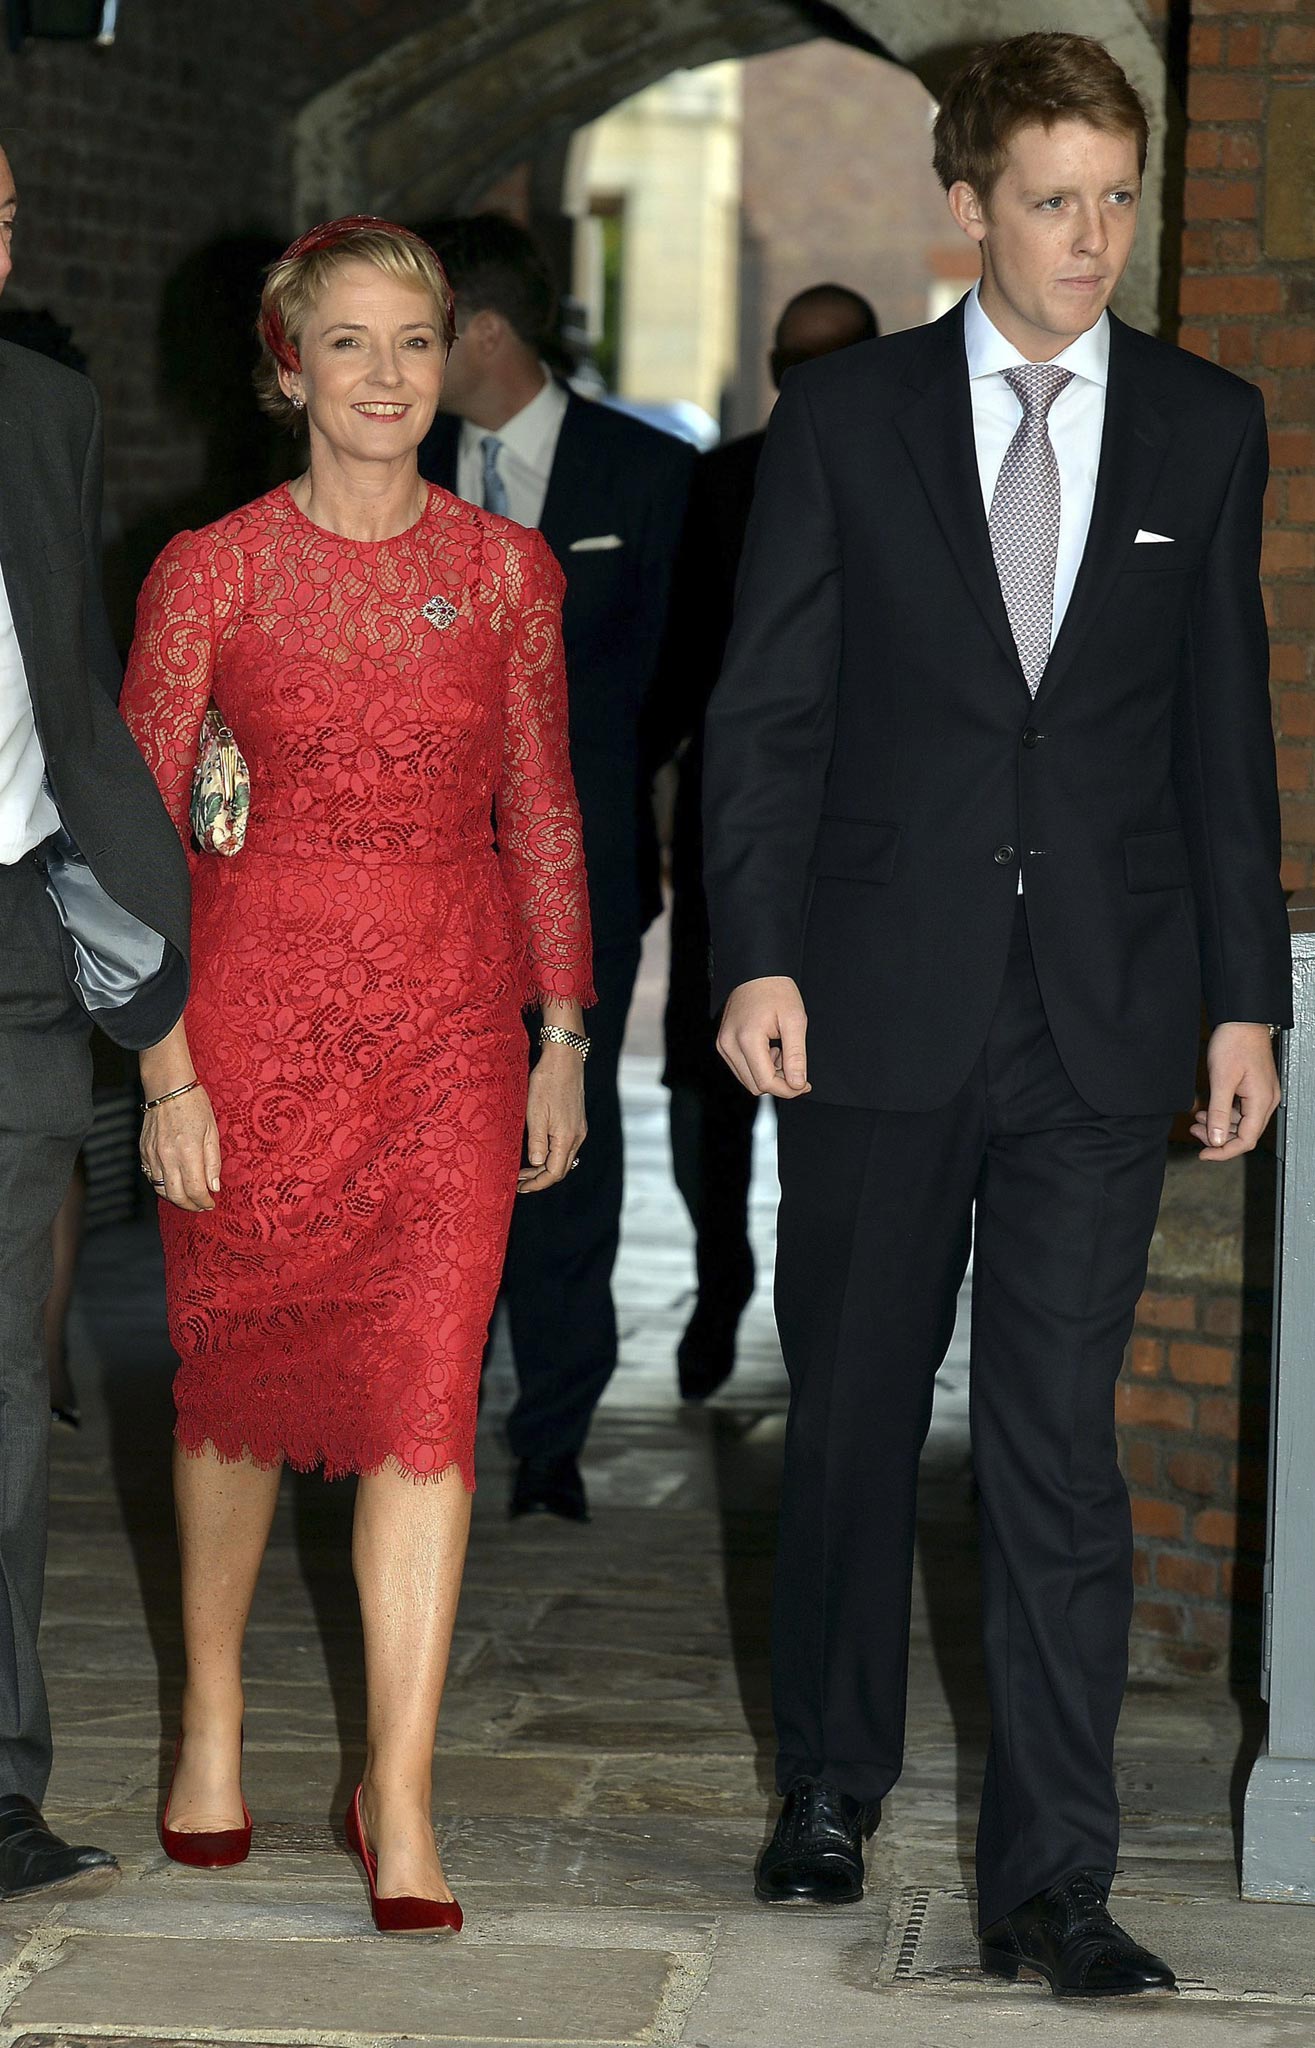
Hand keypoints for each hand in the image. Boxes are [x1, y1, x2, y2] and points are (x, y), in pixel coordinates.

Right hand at [140, 1084, 221, 1210]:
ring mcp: (152, 1155)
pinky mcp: (144, 1152)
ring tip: (189, 1197)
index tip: (210, 1203)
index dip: (204, 1202)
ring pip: (161, 1190)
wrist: (168, 1088)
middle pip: (176, 1196)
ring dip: (176, 1198)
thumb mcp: (213, 1131)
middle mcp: (167, 1156)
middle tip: (201, 1205)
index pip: (195, 1189)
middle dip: (190, 1206)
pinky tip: (174, 1183)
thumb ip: (213, 1162)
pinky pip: (151, 1177)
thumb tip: (213, 1186)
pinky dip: (163, 1185)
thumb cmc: (193, 1105)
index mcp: (188, 1151)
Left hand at [518, 1045, 586, 1192]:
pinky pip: (565, 1146)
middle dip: (540, 1179)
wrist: (565, 1059)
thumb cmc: (547, 1083)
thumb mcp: (535, 1113)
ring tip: (524, 1168)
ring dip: (545, 1166)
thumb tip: (537, 1163)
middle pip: (561, 1169)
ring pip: (563, 1158)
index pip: (554, 1173)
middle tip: (518, 1180)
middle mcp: (577, 1137)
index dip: (537, 1184)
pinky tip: (537, 1149)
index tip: (520, 1187)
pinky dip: (551, 1154)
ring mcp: (578, 1129)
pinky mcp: (576, 1121)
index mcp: (566, 1138)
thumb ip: (537, 1142)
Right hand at [717, 976, 810, 1098]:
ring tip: (780, 1051)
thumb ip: (796, 1056)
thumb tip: (797, 1084)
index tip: (804, 1084)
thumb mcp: (795, 1021)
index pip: (766, 1082)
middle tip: (794, 1065)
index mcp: (747, 1039)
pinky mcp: (722, 1044)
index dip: (788, 1089)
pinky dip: (758, 1066)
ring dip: (768, 1074)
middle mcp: (729, 1044)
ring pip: (747, 1080)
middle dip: (778, 1082)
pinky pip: (741, 1068)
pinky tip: (769, 1049)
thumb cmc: (776, 991)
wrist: (757, 972)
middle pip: (755, 1086)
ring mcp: (723, 1045)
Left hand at [1190, 1022, 1280, 1162]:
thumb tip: (1217, 1140)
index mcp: (1261, 1101)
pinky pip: (1241, 1109)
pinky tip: (1207, 1109)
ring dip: (1219, 1125)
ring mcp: (1262, 1094)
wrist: (1241, 1019)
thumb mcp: (1221, 1080)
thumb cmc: (1234, 1043)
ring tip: (1197, 1119)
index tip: (1204, 1154)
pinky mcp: (1255, 1087)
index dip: (1224, 1151)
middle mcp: (1266, 1100)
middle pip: (1245, 1134)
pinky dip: (1224, 1113)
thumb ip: (1219, 1113)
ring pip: (1242, 1122)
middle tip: (1195, 1132)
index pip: (1246, 1140)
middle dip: (1219, 1137)